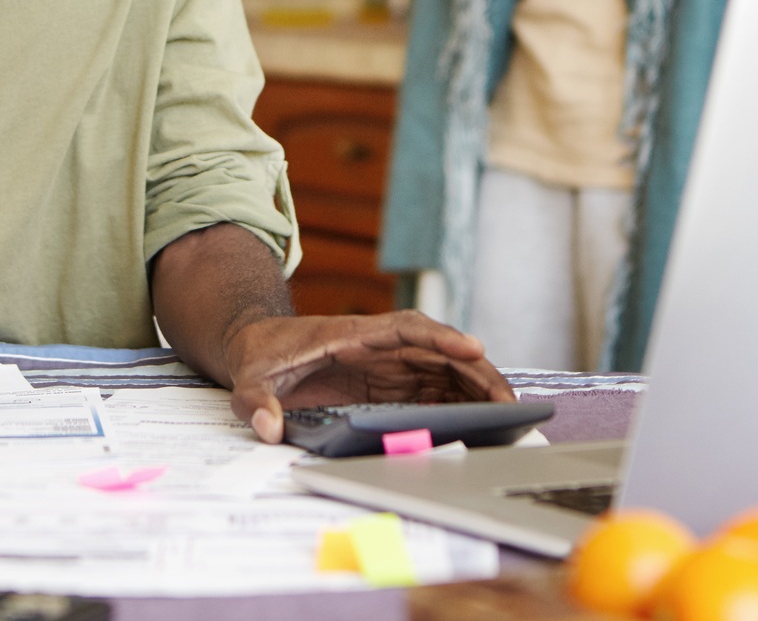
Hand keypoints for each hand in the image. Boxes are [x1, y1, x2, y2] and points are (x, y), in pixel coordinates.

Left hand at [223, 310, 515, 443]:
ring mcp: (387, 364)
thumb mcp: (249, 379)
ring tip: (508, 414)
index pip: (407, 329)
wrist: (258, 349)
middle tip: (508, 401)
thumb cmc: (260, 358)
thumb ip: (256, 401)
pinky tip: (482, 419)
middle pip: (439, 350)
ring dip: (475, 387)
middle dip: (476, 371)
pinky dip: (459, 400)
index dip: (441, 337)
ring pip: (443, 369)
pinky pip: (432, 388)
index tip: (472, 347)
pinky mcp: (389, 382)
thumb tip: (266, 428)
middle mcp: (379, 345)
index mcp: (352, 334)